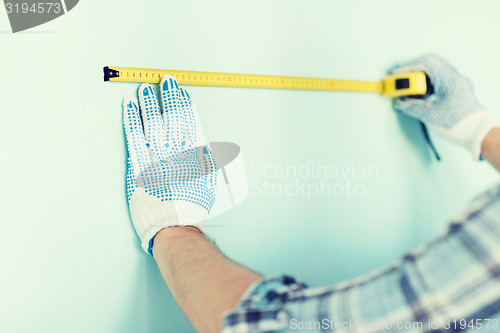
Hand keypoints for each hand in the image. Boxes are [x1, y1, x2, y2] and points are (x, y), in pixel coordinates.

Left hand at [123, 75, 216, 253]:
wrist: (173, 227)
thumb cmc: (191, 209)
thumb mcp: (206, 183)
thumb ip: (205, 161)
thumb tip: (202, 145)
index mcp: (192, 156)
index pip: (188, 122)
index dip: (183, 104)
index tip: (180, 91)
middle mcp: (175, 153)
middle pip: (171, 118)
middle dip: (168, 97)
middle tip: (164, 81)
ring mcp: (155, 159)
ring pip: (152, 124)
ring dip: (149, 104)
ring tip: (145, 89)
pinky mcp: (138, 168)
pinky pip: (134, 139)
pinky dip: (132, 121)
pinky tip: (129, 108)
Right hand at [390, 54, 499, 158]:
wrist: (478, 134)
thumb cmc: (458, 124)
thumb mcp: (430, 116)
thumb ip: (412, 107)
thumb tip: (399, 103)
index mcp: (449, 80)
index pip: (426, 63)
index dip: (408, 67)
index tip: (396, 74)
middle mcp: (455, 77)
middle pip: (431, 62)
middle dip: (414, 68)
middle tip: (402, 77)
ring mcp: (458, 82)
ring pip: (436, 69)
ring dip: (421, 75)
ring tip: (410, 87)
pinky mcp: (458, 89)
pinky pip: (441, 78)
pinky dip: (428, 82)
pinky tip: (421, 93)